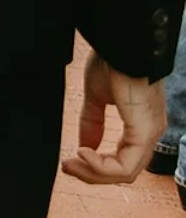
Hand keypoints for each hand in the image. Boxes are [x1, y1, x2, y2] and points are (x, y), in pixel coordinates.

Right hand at [61, 52, 165, 184]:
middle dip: (92, 174)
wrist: (122, 43)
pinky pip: (125, 166)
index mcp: (141, 124)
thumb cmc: (114, 61)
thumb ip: (92, 122)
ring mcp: (149, 134)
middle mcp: (150, 133)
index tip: (70, 159)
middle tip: (67, 166)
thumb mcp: (97, 96)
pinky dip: (101, 166)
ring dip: (94, 173)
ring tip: (72, 161)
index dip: (96, 166)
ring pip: (125, 174)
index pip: (123, 160)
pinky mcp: (143, 132)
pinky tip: (83, 152)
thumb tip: (84, 146)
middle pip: (124, 173)